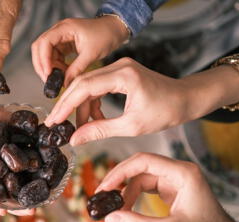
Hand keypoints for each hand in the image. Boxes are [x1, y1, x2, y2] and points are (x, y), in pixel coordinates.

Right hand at [31, 16, 129, 85]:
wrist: (114, 30)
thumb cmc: (105, 35)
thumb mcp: (91, 54)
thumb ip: (76, 69)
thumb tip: (65, 83)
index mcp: (65, 28)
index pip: (45, 42)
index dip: (43, 59)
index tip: (47, 73)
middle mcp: (60, 31)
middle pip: (40, 47)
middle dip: (41, 65)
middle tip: (47, 80)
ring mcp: (61, 38)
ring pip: (46, 54)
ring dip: (49, 67)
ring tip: (58, 79)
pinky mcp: (64, 44)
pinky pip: (54, 57)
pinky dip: (56, 67)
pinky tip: (63, 74)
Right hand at [44, 59, 238, 145]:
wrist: (185, 99)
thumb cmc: (165, 111)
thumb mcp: (131, 126)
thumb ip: (100, 130)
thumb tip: (75, 139)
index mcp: (123, 76)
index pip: (84, 87)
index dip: (66, 105)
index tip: (53, 120)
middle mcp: (119, 66)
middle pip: (82, 82)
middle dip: (68, 104)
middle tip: (57, 123)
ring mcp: (119, 67)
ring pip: (88, 85)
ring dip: (82, 106)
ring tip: (80, 127)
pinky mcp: (121, 72)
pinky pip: (98, 85)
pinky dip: (92, 102)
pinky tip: (94, 118)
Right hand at [97, 152, 238, 221]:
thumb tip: (109, 218)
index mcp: (183, 173)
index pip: (144, 161)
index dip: (120, 172)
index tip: (105, 186)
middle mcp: (179, 171)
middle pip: (140, 167)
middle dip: (120, 180)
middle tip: (103, 196)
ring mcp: (176, 179)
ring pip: (141, 177)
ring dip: (126, 191)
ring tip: (114, 208)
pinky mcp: (172, 189)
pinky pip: (147, 186)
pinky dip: (134, 195)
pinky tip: (126, 207)